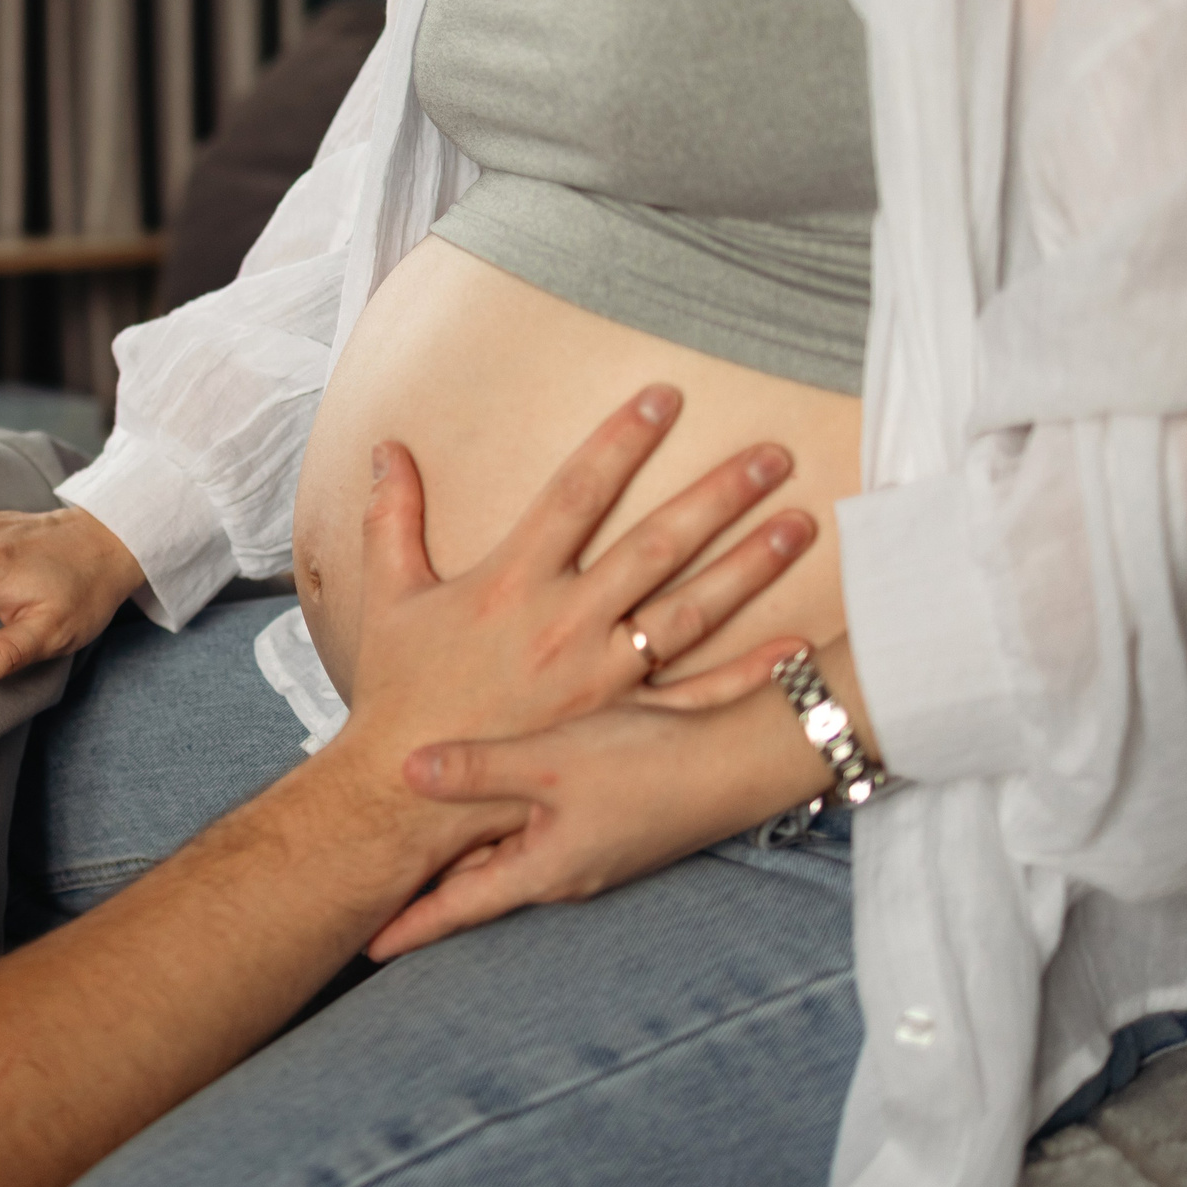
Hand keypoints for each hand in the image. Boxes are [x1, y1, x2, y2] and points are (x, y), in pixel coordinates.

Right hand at [344, 384, 816, 752]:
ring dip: (749, 566)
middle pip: (656, 544)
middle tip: (772, 455)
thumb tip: (387, 448)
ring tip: (799, 524)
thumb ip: (391, 516)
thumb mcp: (388, 595)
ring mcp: (600, 678)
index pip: (577, 492)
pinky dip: (748, 672)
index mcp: (512, 581)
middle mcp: (565, 624)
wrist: (407, 788)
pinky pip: (695, 695)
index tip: (663, 398)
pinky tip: (795, 645)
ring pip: (690, 610)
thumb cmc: (399, 690)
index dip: (621, 440)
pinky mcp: (618, 725)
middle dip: (719, 494)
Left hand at [368, 678, 832, 959]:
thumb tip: (404, 774)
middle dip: (430, 894)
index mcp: (544, 869)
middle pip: (481, 887)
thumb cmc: (646, 761)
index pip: (460, 906)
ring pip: (509, 859)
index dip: (410, 926)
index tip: (364, 950)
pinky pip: (540, 836)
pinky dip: (504, 831)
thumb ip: (477, 769)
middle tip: (375, 901)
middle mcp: (565, 872)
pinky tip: (490, 811)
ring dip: (466, 861)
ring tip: (416, 863)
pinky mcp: (613, 826)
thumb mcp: (548, 761)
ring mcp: (592, 852)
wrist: (741, 759)